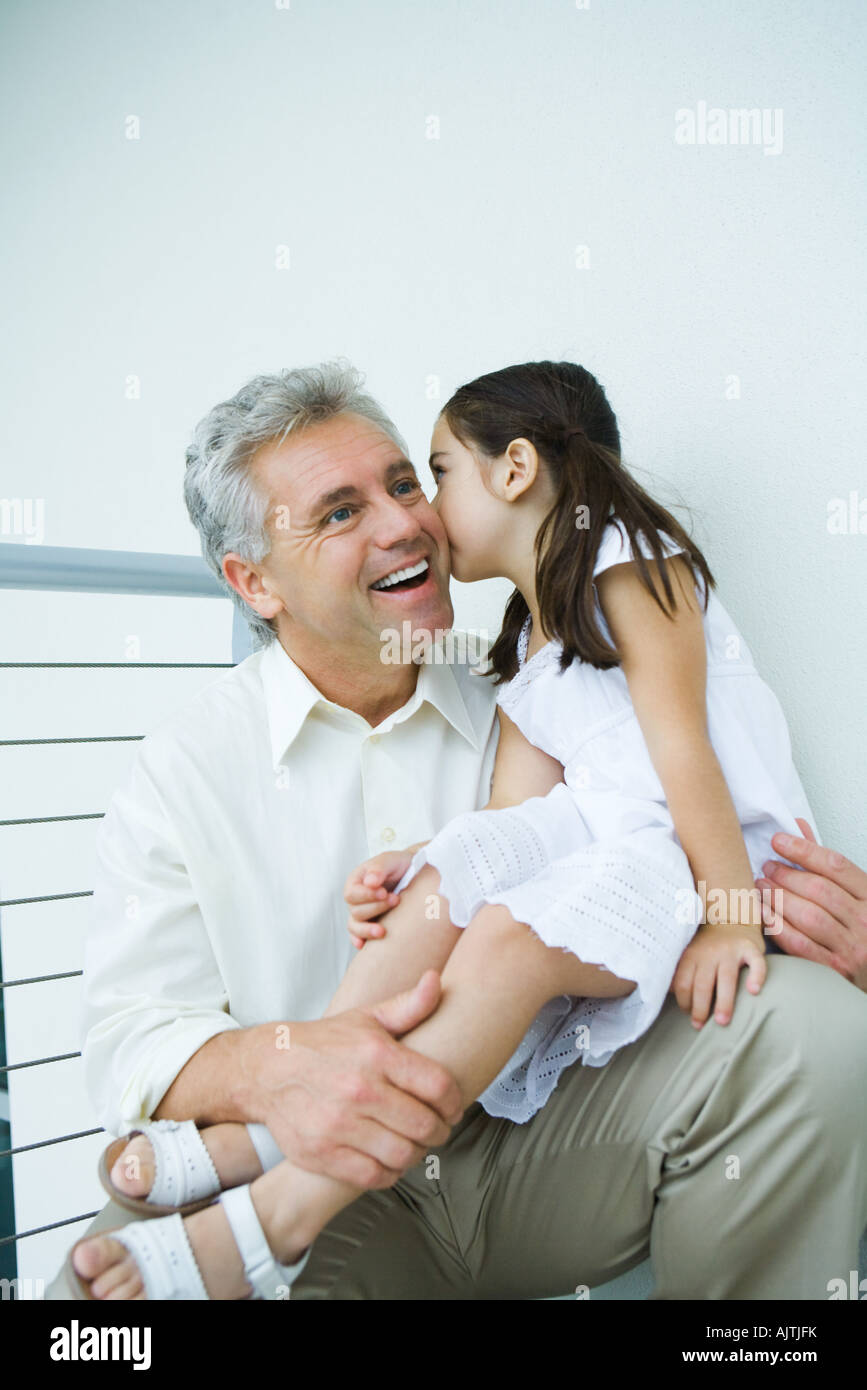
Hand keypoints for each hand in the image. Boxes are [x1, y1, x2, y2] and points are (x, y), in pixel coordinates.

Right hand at [245, 970, 463, 1189]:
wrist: (266, 1069)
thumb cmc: (325, 1044)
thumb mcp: (366, 1018)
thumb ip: (408, 1005)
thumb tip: (435, 979)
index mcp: (377, 1054)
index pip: (438, 1086)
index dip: (454, 1102)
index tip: (453, 1108)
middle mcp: (360, 1090)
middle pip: (424, 1125)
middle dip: (439, 1131)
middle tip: (437, 1130)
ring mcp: (339, 1125)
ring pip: (402, 1154)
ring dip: (416, 1153)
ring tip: (413, 1144)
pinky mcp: (322, 1153)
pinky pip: (373, 1176)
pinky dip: (389, 1173)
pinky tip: (389, 1159)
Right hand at [344, 849, 415, 949]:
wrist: (416, 875)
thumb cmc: (400, 865)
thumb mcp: (391, 860)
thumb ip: (379, 868)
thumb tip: (370, 882)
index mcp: (356, 881)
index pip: (352, 893)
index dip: (366, 896)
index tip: (384, 893)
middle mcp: (356, 899)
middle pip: (355, 911)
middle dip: (375, 908)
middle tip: (396, 900)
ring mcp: (362, 913)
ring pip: (355, 926)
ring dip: (368, 930)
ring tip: (383, 931)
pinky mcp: (370, 925)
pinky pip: (359, 936)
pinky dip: (360, 941)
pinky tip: (365, 946)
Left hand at [672, 924, 766, 1027]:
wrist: (733, 918)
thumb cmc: (710, 946)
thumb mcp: (691, 955)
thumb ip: (681, 972)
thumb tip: (668, 994)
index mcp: (692, 955)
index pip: (683, 982)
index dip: (684, 1002)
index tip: (689, 1016)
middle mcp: (710, 952)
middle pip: (702, 983)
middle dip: (700, 1008)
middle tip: (699, 1026)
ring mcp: (731, 950)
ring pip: (727, 977)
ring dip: (724, 1002)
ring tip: (722, 1022)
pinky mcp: (751, 948)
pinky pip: (756, 962)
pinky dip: (756, 976)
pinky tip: (754, 992)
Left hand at [755, 819, 866, 990]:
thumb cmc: (864, 926)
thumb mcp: (857, 892)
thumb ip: (826, 863)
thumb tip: (798, 827)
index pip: (835, 866)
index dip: (803, 850)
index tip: (778, 841)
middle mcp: (865, 921)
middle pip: (819, 889)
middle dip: (786, 874)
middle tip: (767, 866)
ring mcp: (851, 947)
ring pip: (808, 915)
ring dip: (778, 898)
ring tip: (761, 887)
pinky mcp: (835, 969)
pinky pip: (800, 944)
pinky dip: (778, 926)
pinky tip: (764, 914)